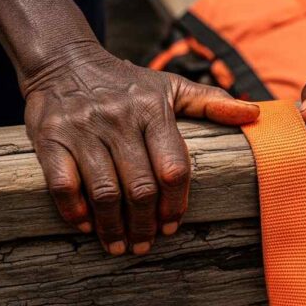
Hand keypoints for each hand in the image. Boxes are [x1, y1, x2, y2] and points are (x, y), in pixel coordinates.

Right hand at [23, 42, 258, 254]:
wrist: (65, 60)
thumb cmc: (127, 83)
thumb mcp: (171, 86)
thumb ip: (211, 102)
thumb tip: (254, 113)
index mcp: (153, 110)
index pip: (174, 168)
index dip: (176, 204)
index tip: (172, 224)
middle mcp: (119, 119)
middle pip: (141, 187)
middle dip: (146, 223)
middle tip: (147, 242)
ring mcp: (83, 129)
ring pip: (104, 192)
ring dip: (114, 227)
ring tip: (120, 245)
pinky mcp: (50, 138)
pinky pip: (63, 185)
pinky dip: (75, 211)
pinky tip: (87, 225)